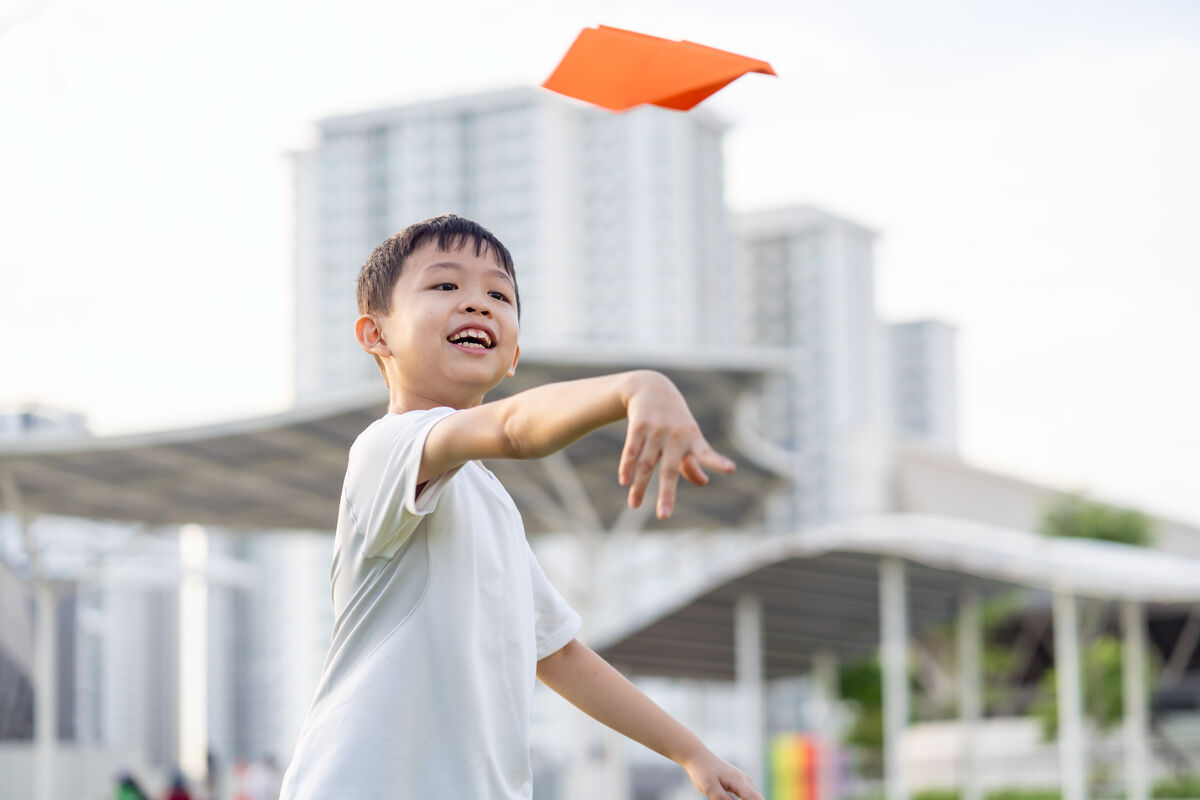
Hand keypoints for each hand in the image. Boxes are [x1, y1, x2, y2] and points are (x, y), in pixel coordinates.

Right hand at [618, 371, 734, 518]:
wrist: (651, 387)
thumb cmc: (674, 419)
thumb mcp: (687, 436)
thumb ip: (693, 461)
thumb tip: (704, 483)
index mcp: (692, 439)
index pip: (707, 453)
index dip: (717, 462)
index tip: (730, 469)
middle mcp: (675, 436)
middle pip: (670, 470)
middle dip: (666, 493)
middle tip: (663, 516)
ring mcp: (656, 430)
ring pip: (646, 464)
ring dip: (639, 486)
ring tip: (634, 506)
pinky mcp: (638, 425)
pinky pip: (632, 450)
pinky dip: (627, 465)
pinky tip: (624, 481)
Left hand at [682, 749, 762, 799]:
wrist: (698, 756)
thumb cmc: (703, 772)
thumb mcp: (711, 790)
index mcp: (740, 782)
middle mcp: (746, 780)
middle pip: (759, 799)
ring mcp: (745, 780)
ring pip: (756, 797)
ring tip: (727, 798)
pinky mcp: (741, 782)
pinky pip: (750, 795)